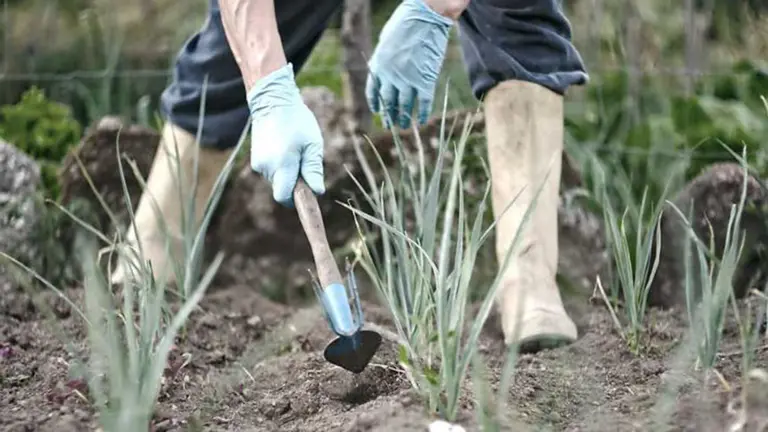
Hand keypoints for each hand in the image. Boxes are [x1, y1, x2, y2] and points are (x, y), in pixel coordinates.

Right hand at [248, 63, 324, 206]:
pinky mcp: (255, 159)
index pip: (284, 197)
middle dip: (295, 184)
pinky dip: (280, 166)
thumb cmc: (297, 121)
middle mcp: (266, 167)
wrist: (272, 100)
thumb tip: (317, 192)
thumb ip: (313, 170)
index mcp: (281, 165)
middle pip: (282, 189)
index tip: (308, 197)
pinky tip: (285, 148)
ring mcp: (258, 163)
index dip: (296, 201)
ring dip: (288, 173)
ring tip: (295, 150)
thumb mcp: (312, 144)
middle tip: (305, 162)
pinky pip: (271, 171)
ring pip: (277, 180)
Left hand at [365, 0, 453, 128]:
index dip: (375, 104)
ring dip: (404, 118)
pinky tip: (422, 121)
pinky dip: (423, 113)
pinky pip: (424, 103)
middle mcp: (390, 77)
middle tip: (390, 125)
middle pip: (388, 102)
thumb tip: (384, 68)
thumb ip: (384, 57)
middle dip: (389, 115)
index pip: (373, 91)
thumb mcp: (386, 40)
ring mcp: (408, 80)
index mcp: (378, 66)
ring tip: (403, 126)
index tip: (378, 112)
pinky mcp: (425, 81)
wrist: (425, 17)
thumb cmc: (405, 23)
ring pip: (405, 106)